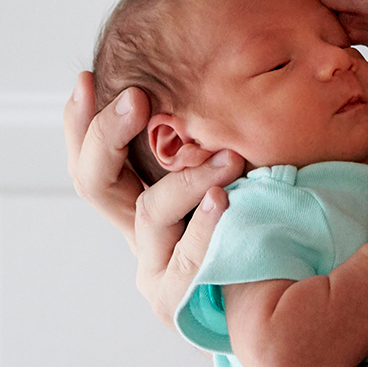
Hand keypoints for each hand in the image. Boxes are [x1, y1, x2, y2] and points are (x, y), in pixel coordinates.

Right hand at [64, 71, 243, 325]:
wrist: (286, 297)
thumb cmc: (265, 221)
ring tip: (228, 157)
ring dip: (185, 179)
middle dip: (107, 135)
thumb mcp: (234, 169)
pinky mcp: (177, 302)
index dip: (81, 120)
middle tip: (136, 98)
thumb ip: (210, 135)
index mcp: (139, 198)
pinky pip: (186, 261)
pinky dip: (204, 227)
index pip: (92, 156)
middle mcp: (137, 233)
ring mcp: (153, 269)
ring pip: (148, 213)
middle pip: (94, 182)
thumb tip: (205, 65)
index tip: (89, 77)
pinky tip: (223, 201)